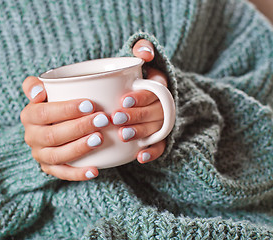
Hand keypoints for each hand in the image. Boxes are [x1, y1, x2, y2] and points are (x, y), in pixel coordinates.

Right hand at [21, 77, 108, 180]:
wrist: (53, 121)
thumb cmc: (54, 101)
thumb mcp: (44, 89)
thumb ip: (34, 85)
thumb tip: (38, 93)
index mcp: (29, 116)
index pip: (44, 113)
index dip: (66, 110)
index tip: (90, 104)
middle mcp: (31, 137)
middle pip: (52, 135)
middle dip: (79, 128)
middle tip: (102, 120)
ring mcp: (40, 154)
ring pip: (57, 155)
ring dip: (79, 148)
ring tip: (100, 139)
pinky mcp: (50, 168)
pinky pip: (63, 173)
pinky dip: (78, 174)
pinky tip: (95, 170)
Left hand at [111, 39, 167, 163]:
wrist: (132, 91)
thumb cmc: (130, 75)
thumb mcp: (136, 57)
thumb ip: (141, 48)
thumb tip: (146, 53)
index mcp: (160, 84)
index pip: (156, 90)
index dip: (141, 97)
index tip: (123, 99)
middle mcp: (164, 103)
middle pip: (155, 111)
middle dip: (136, 116)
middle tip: (117, 118)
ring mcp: (162, 120)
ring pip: (157, 128)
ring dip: (141, 132)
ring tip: (123, 135)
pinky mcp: (160, 136)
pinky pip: (161, 145)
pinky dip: (152, 152)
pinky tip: (139, 156)